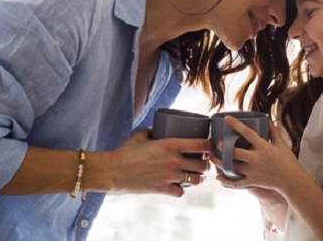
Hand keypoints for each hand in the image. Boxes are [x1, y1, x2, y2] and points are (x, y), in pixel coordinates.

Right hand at [94, 129, 211, 196]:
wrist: (113, 171)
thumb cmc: (125, 152)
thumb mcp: (140, 136)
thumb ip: (151, 131)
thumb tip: (156, 130)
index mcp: (170, 145)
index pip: (201, 145)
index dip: (209, 145)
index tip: (210, 146)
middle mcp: (174, 161)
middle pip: (202, 165)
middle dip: (205, 164)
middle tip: (203, 163)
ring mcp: (169, 177)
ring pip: (196, 180)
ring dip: (197, 178)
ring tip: (195, 176)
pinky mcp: (163, 189)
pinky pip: (181, 192)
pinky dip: (181, 190)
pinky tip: (178, 187)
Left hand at [211, 116, 302, 195]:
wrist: (292, 180)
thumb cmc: (287, 160)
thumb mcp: (281, 144)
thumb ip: (273, 131)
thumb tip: (267, 119)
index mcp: (263, 147)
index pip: (247, 133)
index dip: (236, 124)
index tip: (226, 118)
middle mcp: (256, 159)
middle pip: (234, 152)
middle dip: (222, 147)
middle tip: (216, 143)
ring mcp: (253, 171)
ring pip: (231, 167)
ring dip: (219, 162)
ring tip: (211, 157)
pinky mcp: (252, 181)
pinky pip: (236, 183)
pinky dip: (226, 180)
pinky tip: (218, 177)